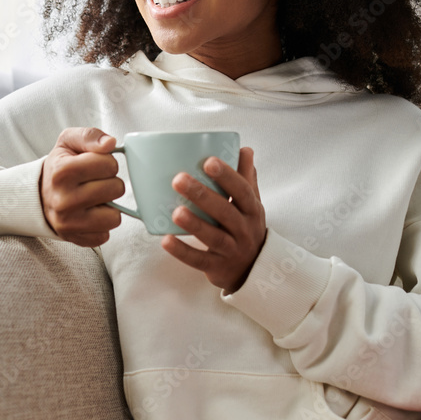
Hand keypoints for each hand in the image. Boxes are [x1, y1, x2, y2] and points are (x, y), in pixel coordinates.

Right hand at [39, 127, 123, 245]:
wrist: (38, 195)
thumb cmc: (60, 166)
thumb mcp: (68, 141)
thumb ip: (90, 136)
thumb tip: (110, 143)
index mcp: (62, 172)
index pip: (110, 165)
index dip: (107, 162)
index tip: (95, 165)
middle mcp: (63, 200)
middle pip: (116, 189)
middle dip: (110, 182)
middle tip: (94, 182)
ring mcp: (69, 223)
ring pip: (115, 216)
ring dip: (109, 206)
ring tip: (94, 198)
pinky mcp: (75, 239)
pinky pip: (106, 235)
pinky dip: (101, 224)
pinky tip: (90, 214)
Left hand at [162, 147, 266, 292]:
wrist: (254, 269)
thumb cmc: (246, 228)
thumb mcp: (252, 204)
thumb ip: (246, 178)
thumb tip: (245, 149)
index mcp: (252, 210)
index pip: (242, 190)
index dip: (227, 176)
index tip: (208, 161)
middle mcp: (244, 229)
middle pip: (225, 211)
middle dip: (202, 195)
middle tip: (179, 179)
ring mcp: (232, 250)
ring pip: (213, 236)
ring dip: (194, 224)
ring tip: (176, 211)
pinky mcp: (217, 267)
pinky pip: (199, 260)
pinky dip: (182, 251)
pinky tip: (166, 240)